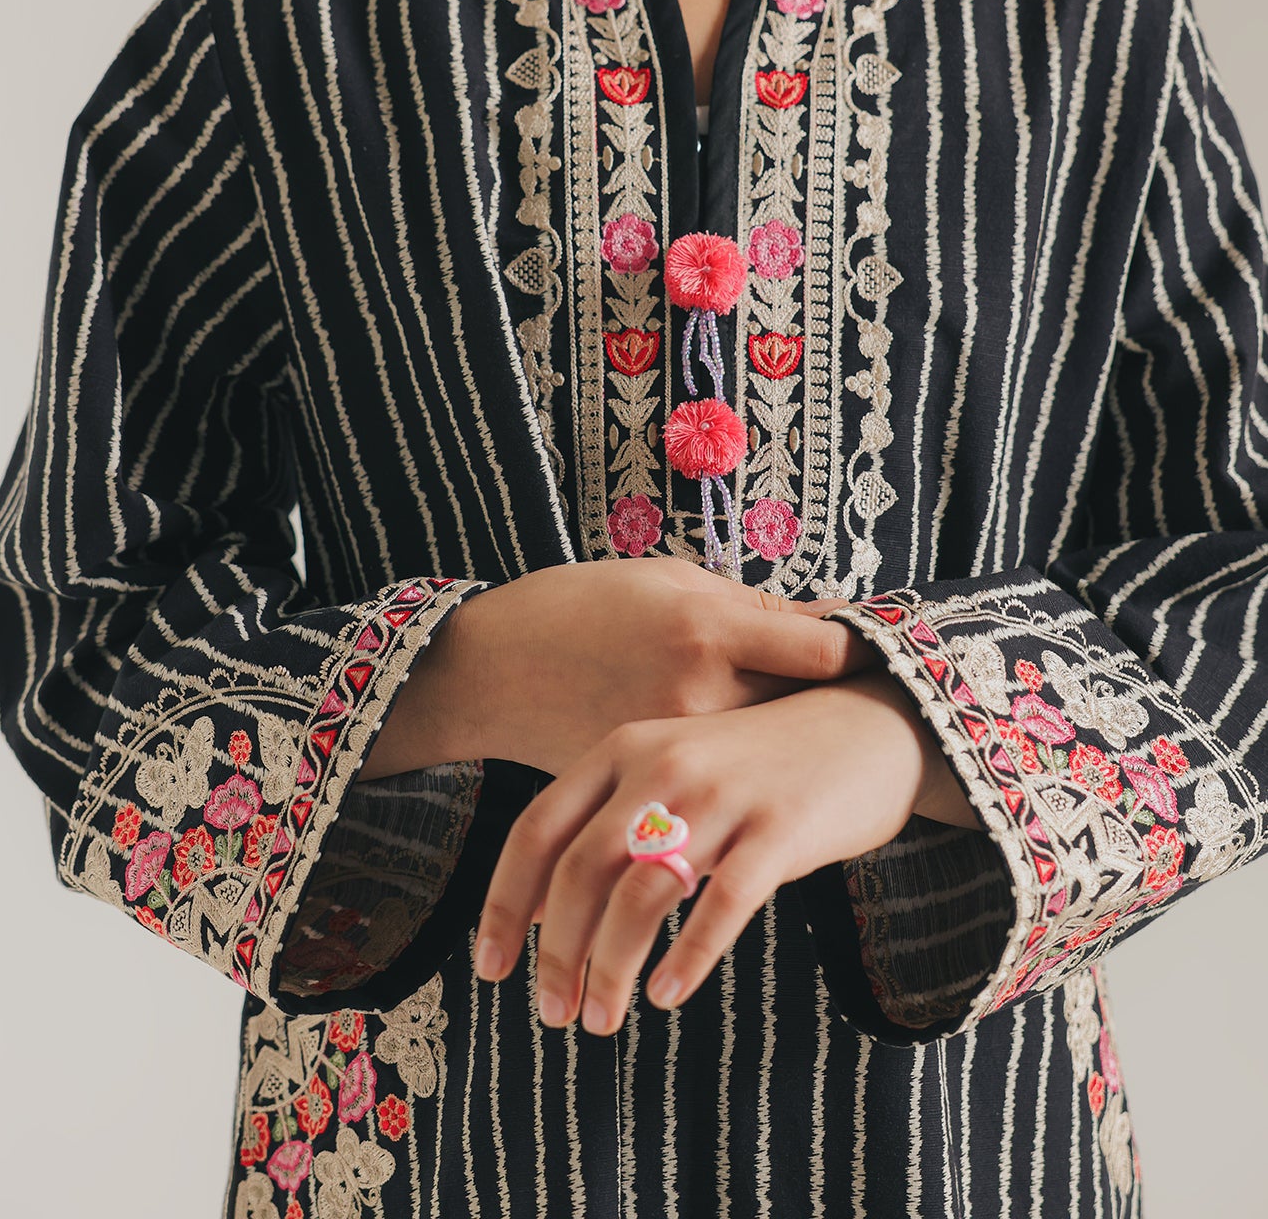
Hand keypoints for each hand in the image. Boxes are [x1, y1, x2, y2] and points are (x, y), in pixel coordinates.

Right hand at [423, 561, 879, 774]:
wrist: (488, 670)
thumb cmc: (579, 605)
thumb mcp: (665, 580)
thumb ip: (747, 605)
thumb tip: (830, 621)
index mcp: (707, 628)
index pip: (826, 647)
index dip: (864, 646)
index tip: (882, 645)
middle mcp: (701, 693)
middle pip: (808, 709)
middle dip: (838, 703)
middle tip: (877, 696)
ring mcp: (676, 751)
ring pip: (768, 756)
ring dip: (797, 744)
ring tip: (826, 733)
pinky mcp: (651, 790)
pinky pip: (719, 786)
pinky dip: (743, 775)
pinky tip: (759, 766)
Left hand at [472, 667, 973, 1032]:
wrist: (868, 721)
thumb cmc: (757, 760)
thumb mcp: (672, 769)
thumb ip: (608, 820)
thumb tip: (539, 912)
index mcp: (624, 748)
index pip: (538, 830)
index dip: (504, 904)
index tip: (489, 968)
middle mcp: (665, 765)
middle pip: (581, 871)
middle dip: (557, 953)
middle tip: (551, 1013)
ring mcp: (723, 795)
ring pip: (642, 895)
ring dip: (612, 969)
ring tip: (602, 1019)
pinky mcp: (781, 829)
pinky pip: (723, 904)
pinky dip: (688, 959)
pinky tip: (667, 996)